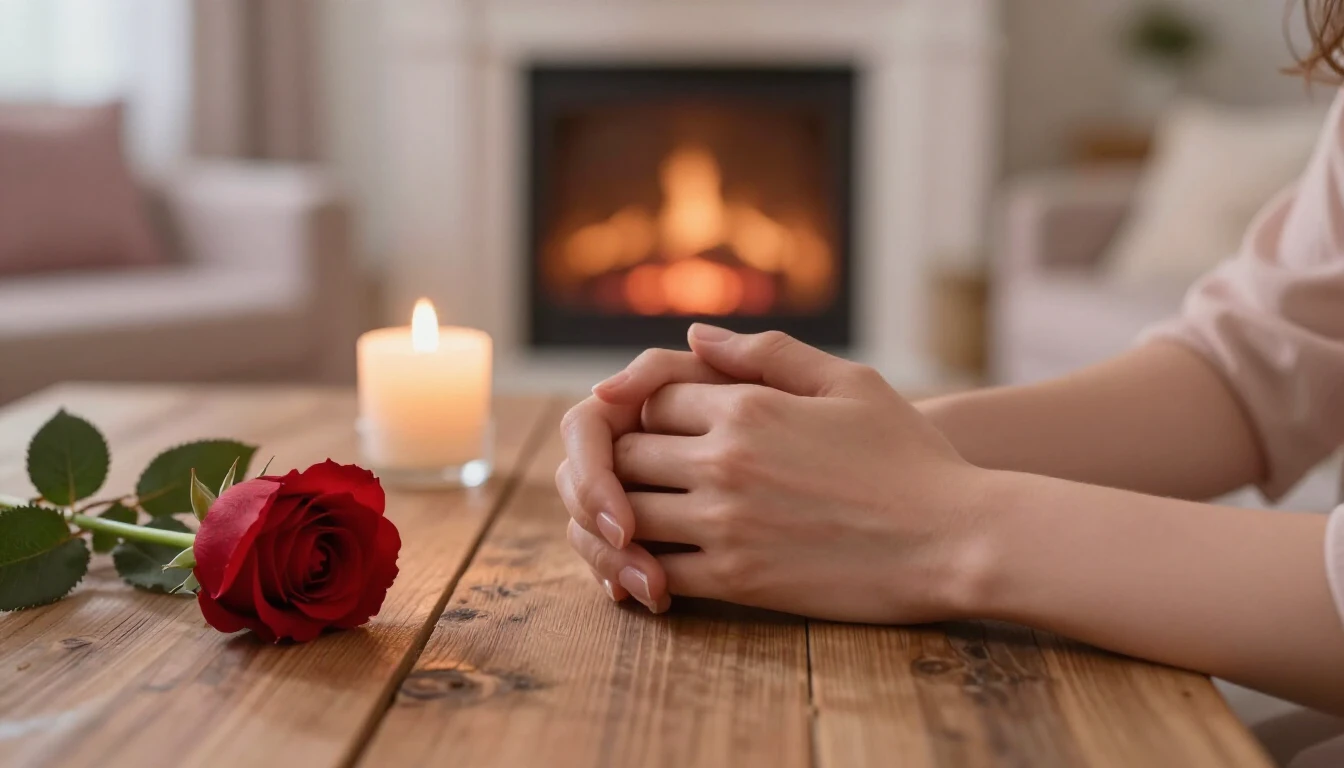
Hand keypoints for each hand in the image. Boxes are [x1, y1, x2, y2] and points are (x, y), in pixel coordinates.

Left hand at [566, 325, 988, 621]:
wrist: (955, 540)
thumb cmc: (909, 457)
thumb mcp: (849, 381)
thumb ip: (767, 354)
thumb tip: (694, 336)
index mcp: (748, 405)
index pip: (652, 398)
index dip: (650, 412)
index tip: (666, 431)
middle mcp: (725, 461)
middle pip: (628, 454)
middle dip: (625, 463)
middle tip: (639, 477)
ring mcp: (726, 523)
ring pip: (629, 514)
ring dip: (625, 516)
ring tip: (638, 520)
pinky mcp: (737, 579)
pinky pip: (659, 570)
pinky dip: (644, 568)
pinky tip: (659, 565)